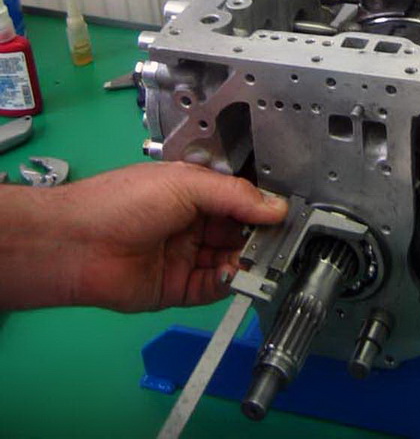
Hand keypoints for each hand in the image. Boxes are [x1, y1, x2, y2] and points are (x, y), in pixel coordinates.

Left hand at [0, 162, 287, 311]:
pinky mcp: (178, 289)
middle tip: (279, 240)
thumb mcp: (186, 184)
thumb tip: (276, 207)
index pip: (239, 199)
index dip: (261, 206)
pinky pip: (213, 287)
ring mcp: (186, 256)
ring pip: (229, 260)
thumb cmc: (126, 200)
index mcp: (194, 190)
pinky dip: (227, 282)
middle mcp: (193, 222)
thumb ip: (235, 196)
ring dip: (246, 261)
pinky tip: (232, 274)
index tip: (285, 213)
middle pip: (239, 231)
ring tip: (257, 259)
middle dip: (259, 236)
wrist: (79, 244)